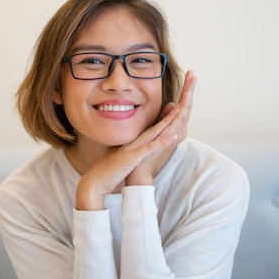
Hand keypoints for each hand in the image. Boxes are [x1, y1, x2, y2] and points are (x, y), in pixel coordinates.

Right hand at [75, 70, 196, 209]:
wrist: (96, 181)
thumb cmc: (109, 171)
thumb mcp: (123, 157)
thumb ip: (130, 150)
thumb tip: (134, 147)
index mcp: (134, 142)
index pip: (154, 127)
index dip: (166, 117)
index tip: (178, 106)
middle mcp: (135, 142)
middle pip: (157, 125)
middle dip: (171, 113)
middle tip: (182, 97)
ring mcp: (134, 148)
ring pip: (155, 132)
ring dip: (168, 121)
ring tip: (181, 109)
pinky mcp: (133, 158)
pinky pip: (149, 148)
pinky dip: (162, 142)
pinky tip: (173, 136)